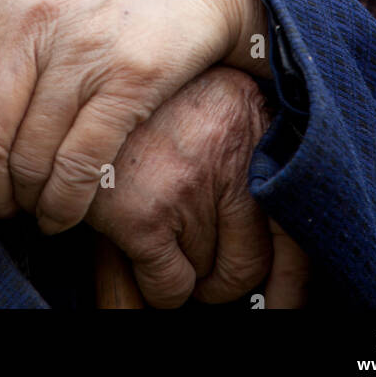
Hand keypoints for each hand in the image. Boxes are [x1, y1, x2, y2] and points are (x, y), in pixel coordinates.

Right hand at [86, 66, 308, 308]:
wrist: (80, 72)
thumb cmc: (150, 97)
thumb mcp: (212, 102)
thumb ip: (244, 150)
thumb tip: (274, 254)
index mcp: (256, 122)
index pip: (296, 222)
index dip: (292, 278)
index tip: (283, 304)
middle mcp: (232, 155)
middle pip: (250, 262)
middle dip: (224, 277)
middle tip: (201, 266)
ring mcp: (187, 186)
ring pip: (206, 276)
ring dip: (185, 269)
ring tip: (159, 229)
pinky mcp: (142, 213)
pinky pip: (170, 287)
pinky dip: (157, 285)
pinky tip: (138, 248)